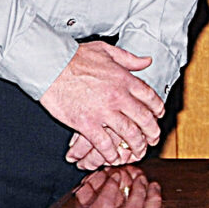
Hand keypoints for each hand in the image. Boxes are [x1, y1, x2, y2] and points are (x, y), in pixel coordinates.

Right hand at [40, 43, 164, 168]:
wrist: (50, 66)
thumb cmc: (74, 57)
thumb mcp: (106, 50)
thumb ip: (129, 58)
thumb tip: (146, 61)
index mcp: (124, 80)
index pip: (150, 97)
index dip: (157, 109)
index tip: (158, 116)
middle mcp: (118, 97)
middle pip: (144, 119)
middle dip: (152, 132)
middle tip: (153, 139)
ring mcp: (103, 112)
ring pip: (128, 134)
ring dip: (136, 146)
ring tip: (137, 152)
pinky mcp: (86, 124)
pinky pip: (104, 143)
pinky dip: (111, 153)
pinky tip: (113, 157)